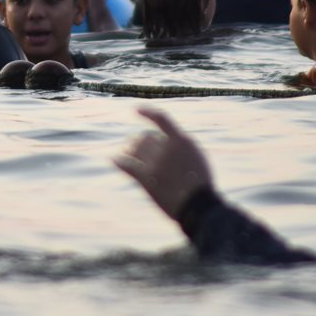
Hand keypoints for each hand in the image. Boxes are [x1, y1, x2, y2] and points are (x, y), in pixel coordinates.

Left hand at [112, 106, 213, 221]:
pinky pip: (127, 165)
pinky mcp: (147, 179)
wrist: (198, 205)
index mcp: (181, 140)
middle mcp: (167, 148)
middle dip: (137, 142)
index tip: (136, 110)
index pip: (161, 119)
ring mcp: (157, 163)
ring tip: (126, 155)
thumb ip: (181, 145)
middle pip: (143, 138)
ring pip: (133, 150)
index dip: (147, 113)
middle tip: (133, 147)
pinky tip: (115, 160)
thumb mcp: (197, 156)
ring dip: (128, 151)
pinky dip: (119, 161)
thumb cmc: (200, 183)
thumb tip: (165, 138)